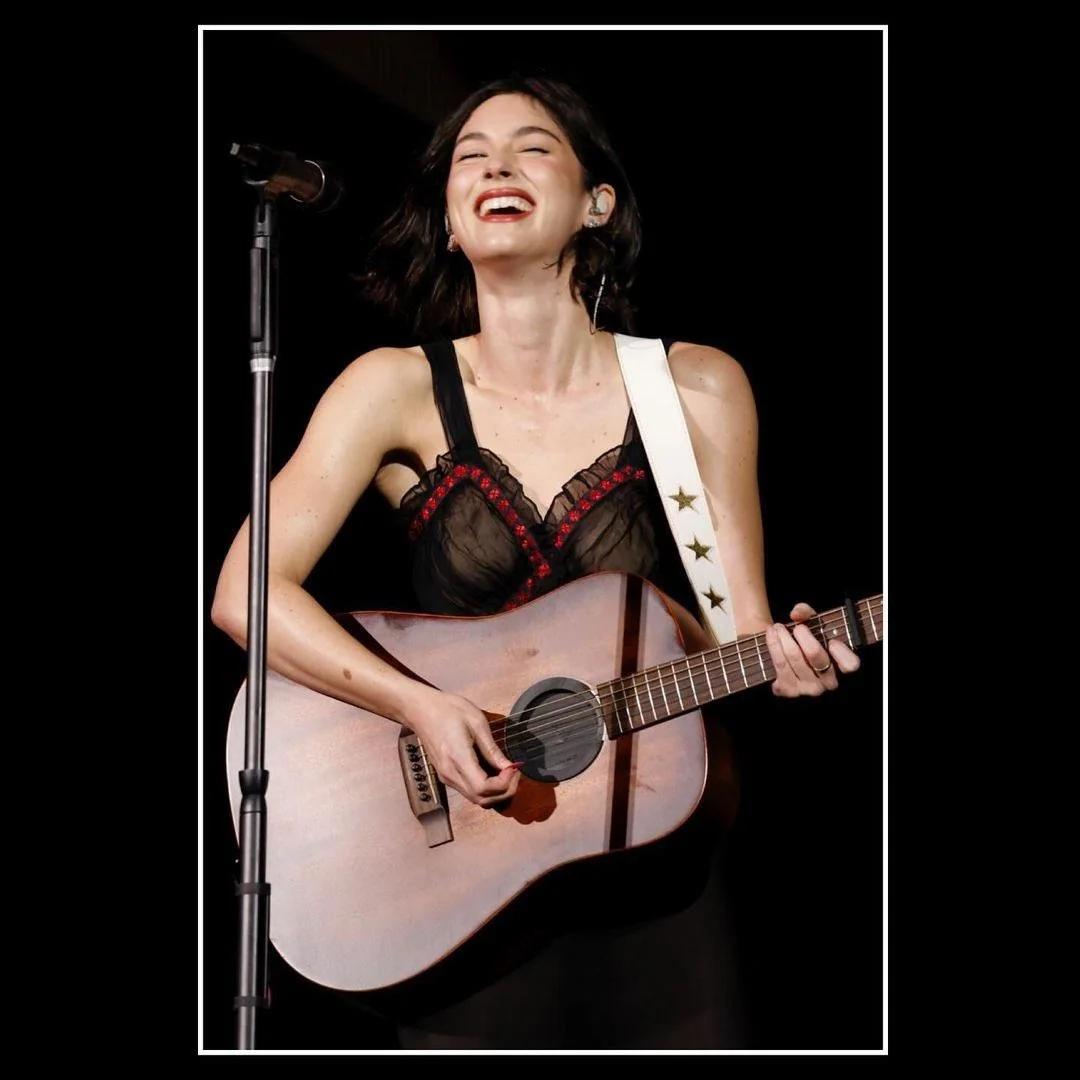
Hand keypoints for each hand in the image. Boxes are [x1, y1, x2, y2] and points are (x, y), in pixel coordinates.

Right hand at [400, 685, 521, 807]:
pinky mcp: (445, 775)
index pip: (484, 788)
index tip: (514, 767)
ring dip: (495, 793)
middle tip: (515, 772)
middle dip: (504, 791)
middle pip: (481, 799)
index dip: (504, 783)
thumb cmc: (447, 710)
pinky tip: (493, 774)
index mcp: (458, 758)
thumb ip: (492, 749)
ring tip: (507, 773)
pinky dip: (485, 789)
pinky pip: (468, 791)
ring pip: (475, 799)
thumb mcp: (477, 722)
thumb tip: (509, 766)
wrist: (420, 710)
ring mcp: (446, 777)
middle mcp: (450, 773)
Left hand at [766, 602, 860, 698]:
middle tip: (797, 627)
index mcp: (842, 667)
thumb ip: (807, 612)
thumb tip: (796, 614)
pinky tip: (771, 636)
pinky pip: (779, 666)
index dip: (841, 653)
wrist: (786, 655)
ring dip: (782, 639)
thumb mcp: (811, 623)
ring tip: (777, 627)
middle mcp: (828, 682)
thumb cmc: (806, 638)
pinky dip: (773, 647)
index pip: (850, 665)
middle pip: (816, 656)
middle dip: (803, 636)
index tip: (832, 641)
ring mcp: (808, 689)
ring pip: (794, 659)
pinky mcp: (789, 691)